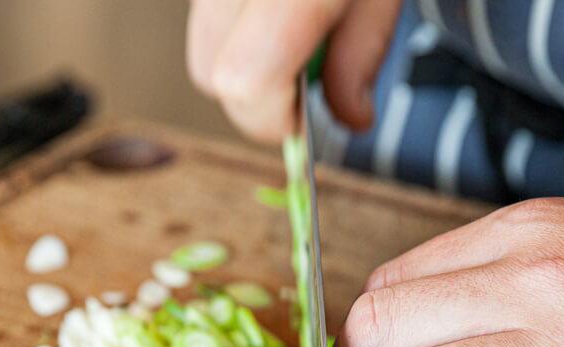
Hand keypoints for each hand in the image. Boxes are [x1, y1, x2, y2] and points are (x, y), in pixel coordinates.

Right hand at [186, 0, 401, 142]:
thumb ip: (362, 56)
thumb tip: (351, 118)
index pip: (247, 80)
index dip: (274, 117)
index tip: (302, 119)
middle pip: (211, 75)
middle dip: (256, 94)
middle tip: (304, 71)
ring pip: (202, 45)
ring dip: (244, 55)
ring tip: (293, 23)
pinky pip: (204, 15)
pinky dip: (236, 23)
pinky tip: (273, 5)